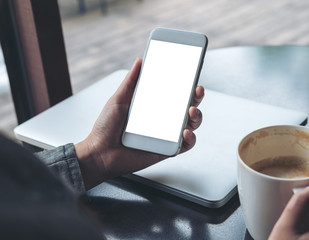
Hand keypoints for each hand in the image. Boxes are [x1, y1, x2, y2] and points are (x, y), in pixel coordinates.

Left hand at [75, 58, 203, 189]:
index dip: (186, 85)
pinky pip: (186, 145)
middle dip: (196, 97)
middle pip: (187, 106)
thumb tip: (140, 61)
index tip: (191, 75)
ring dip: (197, 116)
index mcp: (153, 106)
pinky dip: (190, 139)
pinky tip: (185, 132)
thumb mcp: (118, 99)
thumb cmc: (106, 128)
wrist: (99, 152)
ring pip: (191, 124)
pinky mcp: (167, 150)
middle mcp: (163, 119)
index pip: (175, 93)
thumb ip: (131, 81)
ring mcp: (166, 135)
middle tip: (196, 90)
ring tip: (190, 111)